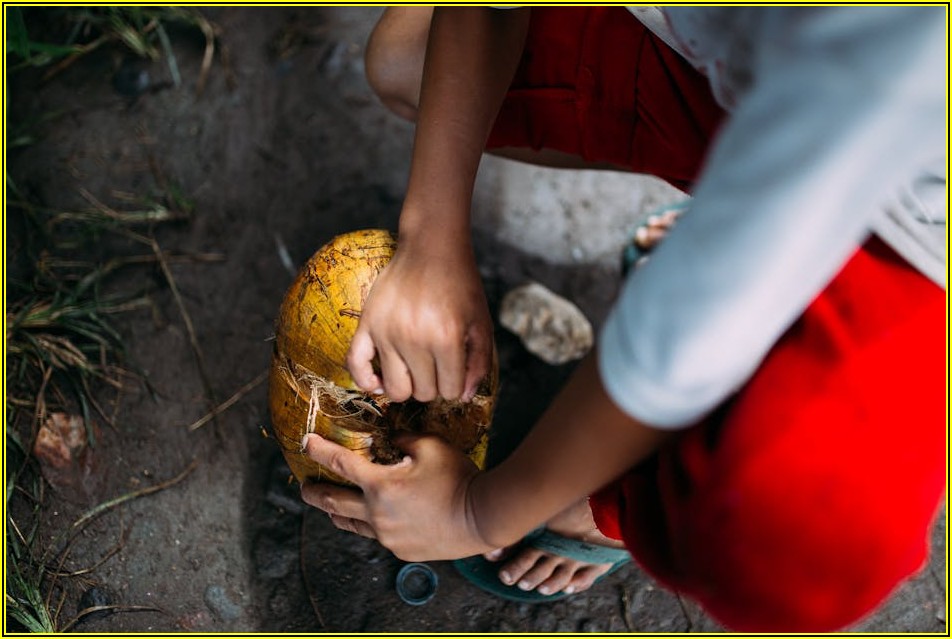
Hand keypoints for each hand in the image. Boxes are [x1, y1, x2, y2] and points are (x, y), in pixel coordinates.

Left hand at [299, 432, 491, 560]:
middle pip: (333, 502)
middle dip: (314, 492)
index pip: (340, 464)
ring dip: (336, 512)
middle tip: (304, 486)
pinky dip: (367, 523)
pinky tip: (371, 518)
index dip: (319, 450)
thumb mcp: (431, 446)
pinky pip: (376, 535)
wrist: (483, 517)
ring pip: (351, 524)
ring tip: (330, 506)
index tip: (305, 443)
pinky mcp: (401, 550)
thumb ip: (404, 440)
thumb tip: (391, 442)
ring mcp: (387, 537)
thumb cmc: (458, 478)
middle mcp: (377, 515)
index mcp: (380, 486)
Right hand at [346, 234, 492, 402]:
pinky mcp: (367, 324)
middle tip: (438, 365)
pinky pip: (355, 365)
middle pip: (422, 393)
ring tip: (415, 370)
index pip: (450, 391)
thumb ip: (479, 363)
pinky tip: (378, 382)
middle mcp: (414, 339)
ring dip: (407, 386)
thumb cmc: (460, 284)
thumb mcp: (481, 322)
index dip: (456, 386)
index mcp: (446, 338)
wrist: (431, 246)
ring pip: (394, 389)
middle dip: (434, 385)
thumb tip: (464, 397)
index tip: (456, 370)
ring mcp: (386, 332)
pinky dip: (365, 381)